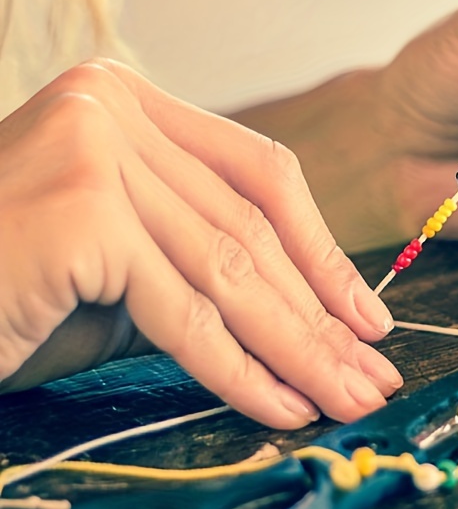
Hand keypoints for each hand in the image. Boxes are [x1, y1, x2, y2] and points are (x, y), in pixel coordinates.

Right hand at [0, 60, 400, 426]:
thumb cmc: (11, 290)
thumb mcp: (127, 264)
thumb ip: (206, 263)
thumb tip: (317, 311)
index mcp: (130, 102)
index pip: (260, 176)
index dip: (322, 253)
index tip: (365, 317)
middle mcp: (112, 108)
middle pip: (250, 232)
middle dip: (320, 317)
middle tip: (370, 375)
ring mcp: (93, 148)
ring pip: (229, 274)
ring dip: (298, 350)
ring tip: (346, 399)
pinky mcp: (79, 209)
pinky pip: (185, 312)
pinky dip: (241, 370)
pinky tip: (286, 407)